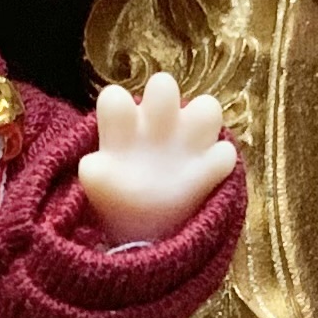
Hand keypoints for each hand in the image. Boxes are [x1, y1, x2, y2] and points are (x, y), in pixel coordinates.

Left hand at [76, 71, 235, 242]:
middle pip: (165, 86)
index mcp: (124, 123)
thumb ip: (96, 174)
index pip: (116, 98)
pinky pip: (225, 153)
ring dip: (201, 120)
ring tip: (186, 151)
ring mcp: (188, 142)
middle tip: (156, 128)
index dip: (116, 104)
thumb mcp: (102, 187)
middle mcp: (157, 123)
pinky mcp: (212, 167)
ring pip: (208, 107)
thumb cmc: (119, 197)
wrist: (147, 231)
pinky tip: (202, 180)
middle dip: (163, 97)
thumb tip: (92, 166)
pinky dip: (217, 162)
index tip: (118, 123)